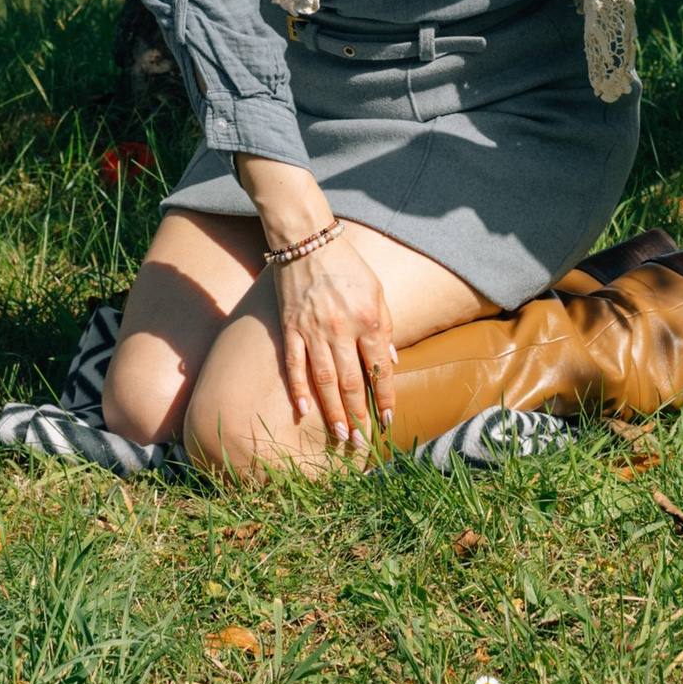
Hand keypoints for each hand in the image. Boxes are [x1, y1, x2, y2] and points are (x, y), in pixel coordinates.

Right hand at [268, 230, 396, 450]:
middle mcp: (342, 330)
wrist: (307, 240)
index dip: (385, 398)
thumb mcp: (378, 291)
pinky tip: (304, 412)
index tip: (388, 421)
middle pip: (353, 383)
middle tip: (361, 443)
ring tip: (340, 436)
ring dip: (333, 412)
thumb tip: (391, 362)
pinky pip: (295, 365)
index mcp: (369, 320)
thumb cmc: (348, 266)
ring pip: (325, 381)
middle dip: (359, 416)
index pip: (380, 369)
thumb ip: (386, 327)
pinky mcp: (291, 328)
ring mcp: (313, 331)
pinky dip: (299, 390)